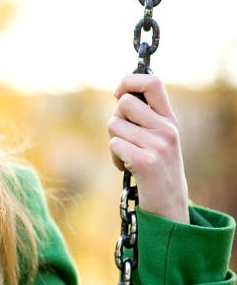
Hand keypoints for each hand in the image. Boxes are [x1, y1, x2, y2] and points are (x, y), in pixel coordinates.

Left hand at [108, 73, 188, 223]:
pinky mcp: (145, 161)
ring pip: (114, 125)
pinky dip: (114, 158)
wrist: (168, 203)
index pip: (153, 82)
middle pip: (123, 104)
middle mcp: (167, 128)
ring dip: (114, 142)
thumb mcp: (157, 137)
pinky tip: (127, 167)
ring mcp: (158, 145)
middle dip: (116, 120)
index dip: (129, 81)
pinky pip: (114, 145)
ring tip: (129, 156)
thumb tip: (120, 93)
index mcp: (169, 119)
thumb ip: (144, 116)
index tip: (118, 92)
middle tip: (127, 138)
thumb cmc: (155, 166)